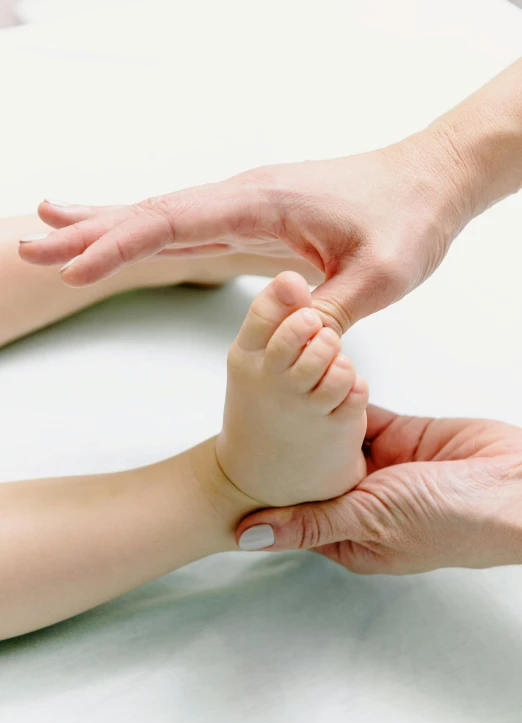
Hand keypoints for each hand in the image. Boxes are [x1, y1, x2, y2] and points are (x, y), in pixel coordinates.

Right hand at [19, 127, 469, 333]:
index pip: (176, 222)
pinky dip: (149, 231)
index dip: (121, 244)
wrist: (429, 181)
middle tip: (30, 246)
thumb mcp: (382, 277)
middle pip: (153, 213)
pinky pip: (190, 225)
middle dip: (91, 233)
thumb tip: (287, 341)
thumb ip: (329, 310)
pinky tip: (126, 233)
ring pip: (164, 216)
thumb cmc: (409, 219)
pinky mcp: (255, 218)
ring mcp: (247, 205)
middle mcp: (246, 197)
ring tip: (54, 234)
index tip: (76, 265)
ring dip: (108, 228)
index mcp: (265, 204)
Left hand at [236, 406, 521, 573]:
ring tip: (278, 396)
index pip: (298, 514)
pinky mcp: (400, 435)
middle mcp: (363, 502)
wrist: (514, 486)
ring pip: (335, 440)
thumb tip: (249, 537)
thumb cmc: (450, 521)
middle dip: (290, 451)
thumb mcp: (370, 522)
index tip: (238, 469)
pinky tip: (318, 385)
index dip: (271, 492)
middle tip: (251, 424)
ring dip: (314, 420)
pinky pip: (361, 416)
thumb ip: (311, 523)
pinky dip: (344, 401)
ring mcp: (382, 467)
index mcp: (351, 537)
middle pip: (314, 474)